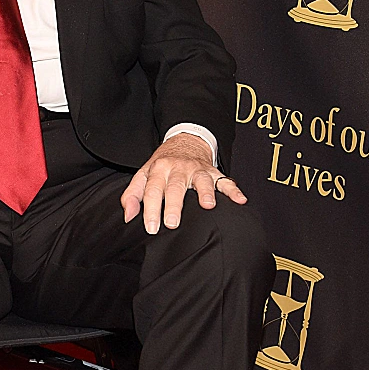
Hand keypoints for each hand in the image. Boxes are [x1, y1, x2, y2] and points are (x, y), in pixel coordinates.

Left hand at [121, 134, 246, 232]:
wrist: (185, 141)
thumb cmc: (162, 165)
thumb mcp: (143, 175)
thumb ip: (133, 195)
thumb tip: (128, 217)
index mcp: (159, 169)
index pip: (152, 190)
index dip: (150, 209)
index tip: (151, 228)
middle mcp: (178, 169)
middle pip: (175, 187)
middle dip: (174, 205)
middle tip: (172, 223)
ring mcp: (197, 170)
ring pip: (202, 181)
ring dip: (206, 192)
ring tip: (208, 206)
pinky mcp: (213, 172)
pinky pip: (225, 181)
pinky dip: (233, 190)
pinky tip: (240, 200)